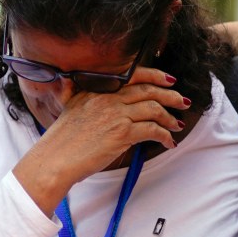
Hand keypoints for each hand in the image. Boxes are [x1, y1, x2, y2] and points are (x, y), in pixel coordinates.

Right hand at [13, 67, 189, 213]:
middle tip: (183, 102)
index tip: (169, 80)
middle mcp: (108, 99)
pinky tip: (169, 142)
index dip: (155, 76)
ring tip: (178, 124)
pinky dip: (164, 135)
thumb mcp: (66, 107)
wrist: (54, 160)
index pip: (133, 76)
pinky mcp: (122, 134)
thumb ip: (71, 92)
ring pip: (154, 109)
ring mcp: (116, 115)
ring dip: (170, 117)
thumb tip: (68, 81)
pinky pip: (152, 130)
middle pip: (148, 90)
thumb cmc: (60, 141)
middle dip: (171, 96)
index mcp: (97, 90)